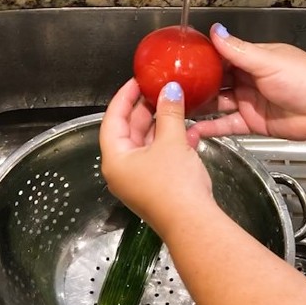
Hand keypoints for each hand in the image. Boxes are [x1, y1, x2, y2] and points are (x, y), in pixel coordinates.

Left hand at [99, 79, 214, 236]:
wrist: (193, 224)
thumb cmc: (175, 185)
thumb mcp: (171, 142)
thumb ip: (169, 113)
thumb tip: (169, 90)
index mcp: (115, 159)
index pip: (112, 119)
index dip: (124, 97)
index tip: (137, 80)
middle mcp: (122, 170)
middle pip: (128, 131)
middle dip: (146, 109)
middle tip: (159, 90)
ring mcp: (139, 179)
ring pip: (146, 143)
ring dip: (161, 125)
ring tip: (175, 105)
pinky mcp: (155, 186)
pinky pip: (158, 157)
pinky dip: (170, 142)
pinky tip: (188, 131)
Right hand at [189, 23, 305, 142]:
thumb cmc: (304, 79)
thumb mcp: (267, 61)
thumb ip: (238, 50)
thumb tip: (215, 30)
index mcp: (252, 59)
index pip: (221, 57)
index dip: (202, 60)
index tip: (180, 62)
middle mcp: (248, 79)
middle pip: (216, 82)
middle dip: (197, 85)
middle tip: (172, 88)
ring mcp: (249, 102)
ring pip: (218, 104)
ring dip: (201, 106)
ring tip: (177, 108)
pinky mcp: (252, 123)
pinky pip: (227, 125)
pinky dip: (212, 128)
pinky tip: (194, 130)